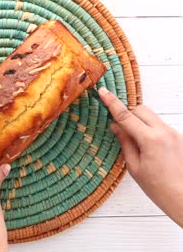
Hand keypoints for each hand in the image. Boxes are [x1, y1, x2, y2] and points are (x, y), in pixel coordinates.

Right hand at [99, 87, 182, 226]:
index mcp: (151, 139)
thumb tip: (116, 126)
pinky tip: (146, 147)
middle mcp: (164, 132)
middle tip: (118, 127)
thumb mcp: (134, 166)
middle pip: (140, 110)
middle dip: (127, 114)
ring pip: (150, 116)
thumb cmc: (158, 187)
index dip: (112, 103)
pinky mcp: (177, 137)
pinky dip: (148, 129)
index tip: (103, 92)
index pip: (126, 116)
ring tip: (135, 143)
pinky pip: (158, 125)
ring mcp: (173, 133)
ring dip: (138, 122)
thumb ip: (125, 142)